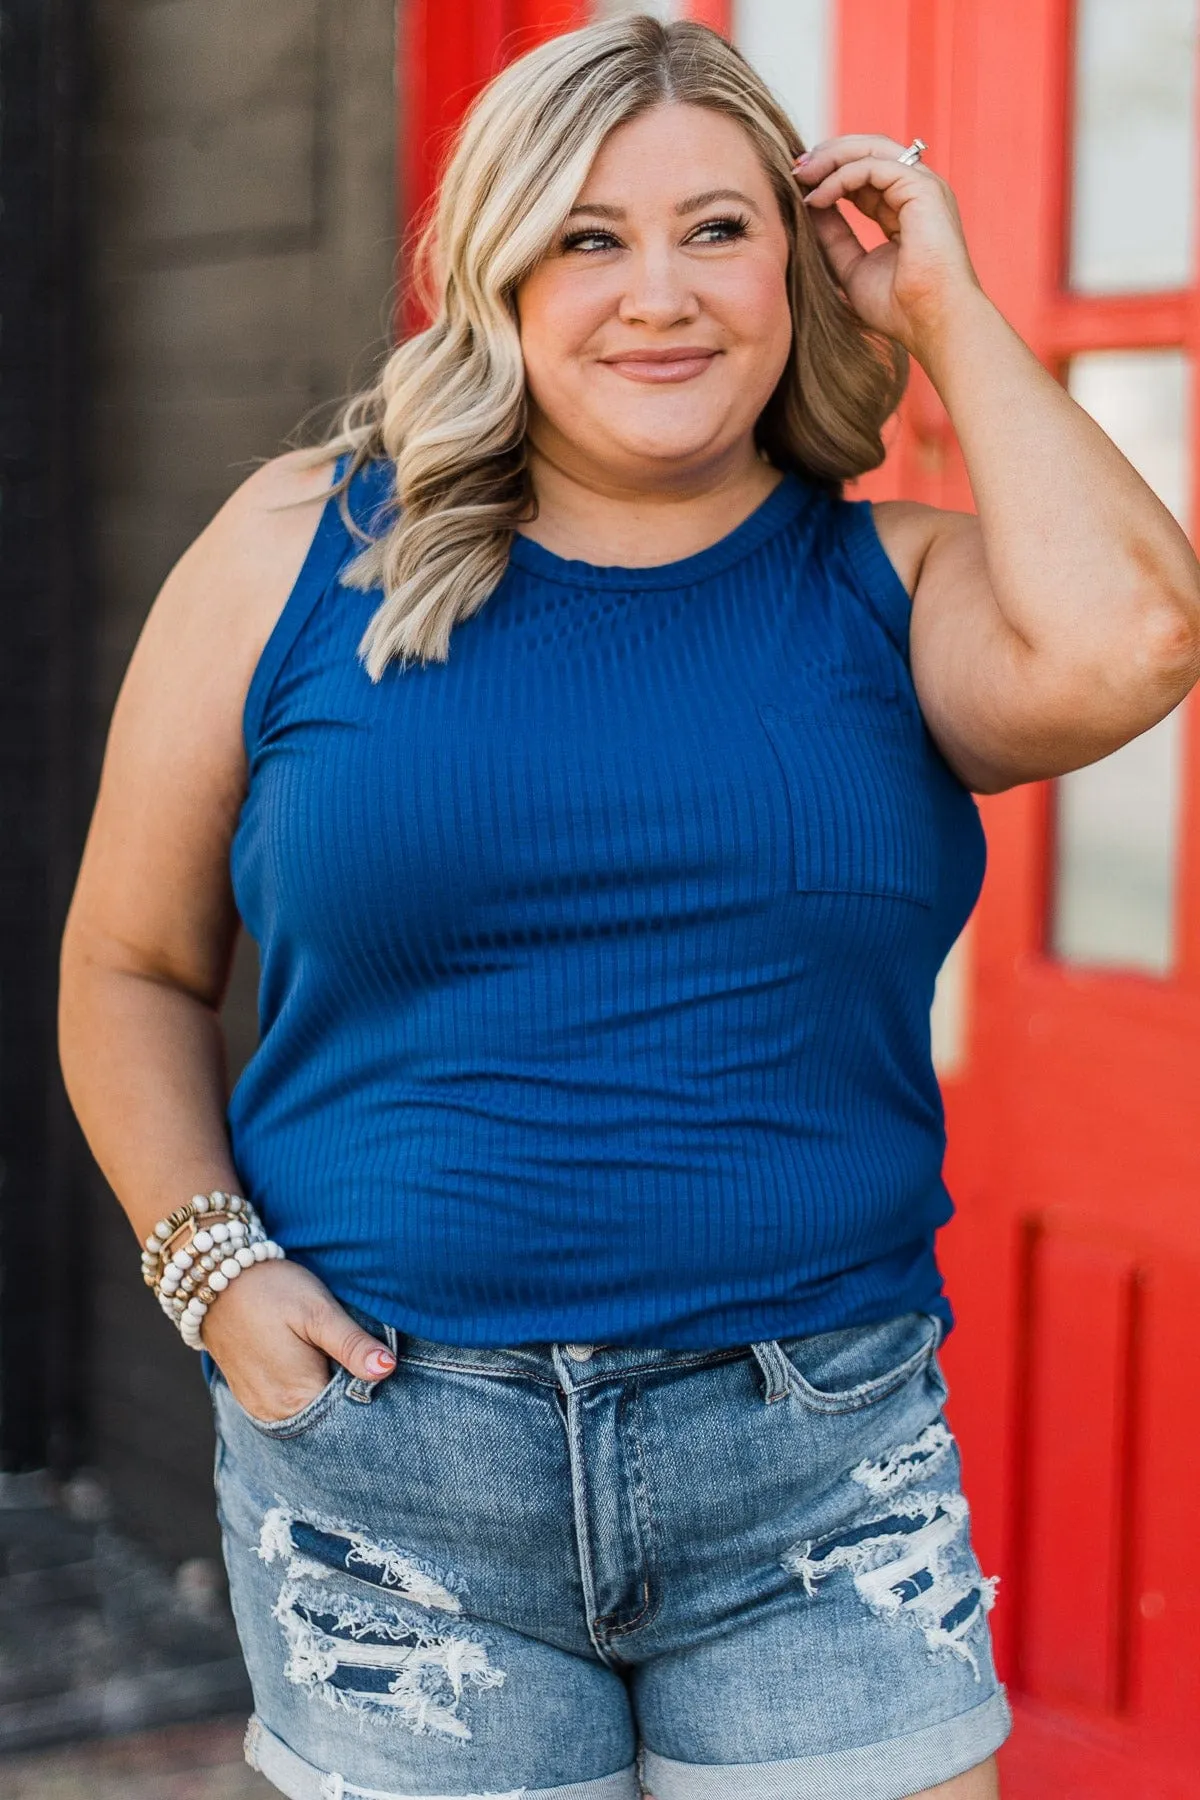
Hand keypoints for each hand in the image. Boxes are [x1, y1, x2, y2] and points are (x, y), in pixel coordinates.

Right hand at [199, 1257, 394, 1422]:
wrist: (216, 1279)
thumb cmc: (271, 1290)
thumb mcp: (318, 1311)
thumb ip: (352, 1344)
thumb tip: (388, 1369)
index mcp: (297, 1398)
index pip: (349, 1416)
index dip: (369, 1395)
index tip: (379, 1369)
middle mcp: (276, 1414)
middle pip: (329, 1419)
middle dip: (348, 1396)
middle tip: (360, 1360)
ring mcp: (260, 1408)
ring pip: (309, 1413)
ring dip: (327, 1394)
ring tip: (336, 1361)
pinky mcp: (251, 1398)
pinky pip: (289, 1407)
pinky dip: (306, 1393)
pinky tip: (315, 1366)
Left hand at [793, 134, 981, 357]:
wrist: (932, 323)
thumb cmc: (901, 308)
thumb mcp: (852, 268)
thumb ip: (833, 237)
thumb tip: (808, 206)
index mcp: (906, 208)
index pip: (865, 175)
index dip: (831, 173)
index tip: (798, 184)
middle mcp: (917, 192)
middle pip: (869, 151)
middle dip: (828, 156)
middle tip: (795, 169)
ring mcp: (924, 187)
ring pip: (872, 149)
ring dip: (831, 159)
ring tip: (801, 176)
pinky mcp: (923, 189)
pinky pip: (873, 167)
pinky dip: (841, 177)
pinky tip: (818, 197)